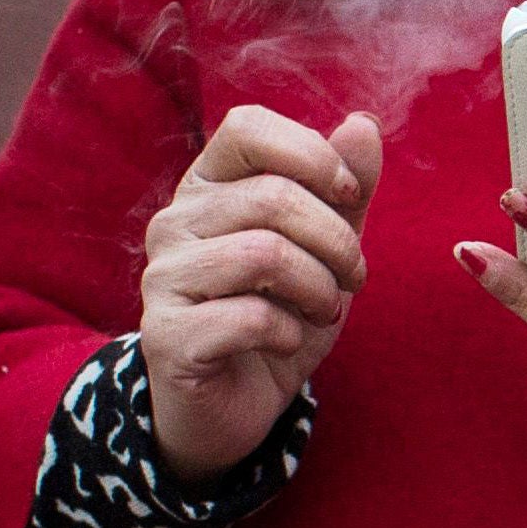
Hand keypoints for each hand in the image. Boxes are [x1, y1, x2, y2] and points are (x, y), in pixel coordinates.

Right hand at [142, 105, 382, 481]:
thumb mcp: (326, 250)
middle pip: (272, 197)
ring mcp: (163, 277)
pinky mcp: (165, 335)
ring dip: (318, 288)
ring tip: (323, 310)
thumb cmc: (281, 316)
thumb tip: (364, 122)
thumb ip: (345, 189)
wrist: (237, 404)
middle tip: (353, 278)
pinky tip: (285, 344)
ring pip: (264, 255)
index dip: (311, 154)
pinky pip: (251, 317)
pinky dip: (290, 333)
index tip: (349, 198)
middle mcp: (174, 222)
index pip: (247, 126)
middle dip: (337, 242)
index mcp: (208, 186)